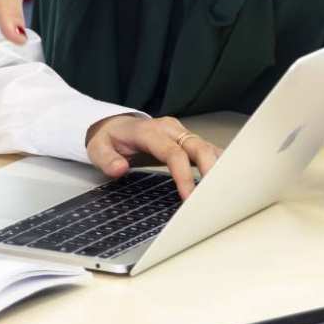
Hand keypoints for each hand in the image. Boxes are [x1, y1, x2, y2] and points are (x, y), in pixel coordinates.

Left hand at [86, 114, 220, 199]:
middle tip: (215, 196)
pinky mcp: (188, 140)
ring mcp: (181, 133)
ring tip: (225, 192)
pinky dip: (218, 165)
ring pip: (207, 147)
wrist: (114, 126)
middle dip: (210, 170)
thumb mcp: (97, 148)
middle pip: (198, 146)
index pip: (173, 153)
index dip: (184, 175)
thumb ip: (107, 159)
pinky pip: (208, 150)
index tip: (189, 197)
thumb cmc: (109, 139)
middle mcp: (170, 129)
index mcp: (149, 131)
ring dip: (218, 168)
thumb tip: (120, 169)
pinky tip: (224, 182)